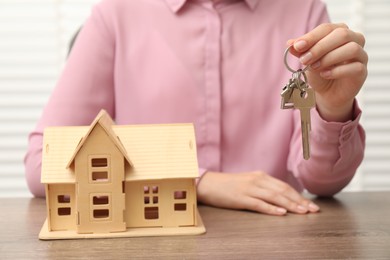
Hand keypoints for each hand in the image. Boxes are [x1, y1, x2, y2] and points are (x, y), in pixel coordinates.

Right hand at [197, 171, 319, 215]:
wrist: (208, 184)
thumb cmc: (228, 185)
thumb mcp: (248, 182)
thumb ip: (263, 187)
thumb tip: (279, 197)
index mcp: (260, 176)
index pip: (284, 186)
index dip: (299, 196)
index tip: (310, 204)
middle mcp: (257, 180)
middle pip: (283, 191)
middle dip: (300, 201)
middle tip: (313, 210)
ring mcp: (249, 189)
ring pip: (274, 197)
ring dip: (290, 205)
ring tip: (303, 212)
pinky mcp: (241, 198)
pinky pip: (259, 204)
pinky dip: (271, 209)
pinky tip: (281, 213)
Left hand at [287, 23, 367, 121]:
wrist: (327, 93)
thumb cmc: (319, 71)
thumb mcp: (307, 60)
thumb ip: (300, 51)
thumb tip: (290, 43)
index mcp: (339, 32)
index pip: (327, 28)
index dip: (311, 36)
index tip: (297, 46)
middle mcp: (354, 40)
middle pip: (342, 34)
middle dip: (320, 47)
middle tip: (304, 59)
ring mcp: (361, 55)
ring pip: (351, 48)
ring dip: (329, 57)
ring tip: (314, 67)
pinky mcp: (362, 71)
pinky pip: (355, 67)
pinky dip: (337, 71)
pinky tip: (325, 74)